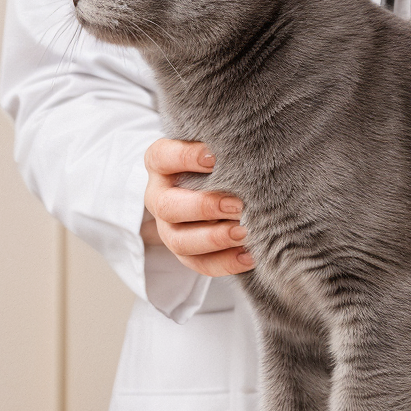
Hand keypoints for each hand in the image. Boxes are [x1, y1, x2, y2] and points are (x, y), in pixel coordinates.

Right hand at [142, 138, 253, 275]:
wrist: (210, 185)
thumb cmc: (216, 159)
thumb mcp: (213, 147)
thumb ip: (223, 147)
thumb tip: (251, 148)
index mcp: (160, 164)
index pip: (162, 157)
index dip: (185, 157)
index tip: (214, 157)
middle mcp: (159, 197)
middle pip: (169, 207)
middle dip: (204, 207)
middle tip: (238, 204)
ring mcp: (169, 228)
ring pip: (181, 242)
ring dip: (214, 239)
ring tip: (245, 233)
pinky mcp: (185, 252)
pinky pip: (200, 264)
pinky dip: (226, 262)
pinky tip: (251, 256)